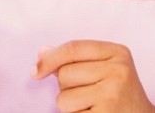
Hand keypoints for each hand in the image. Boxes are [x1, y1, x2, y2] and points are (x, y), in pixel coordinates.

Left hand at [33, 40, 154, 112]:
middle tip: (89, 93)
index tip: (36, 72)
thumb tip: (43, 53)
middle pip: (64, 74)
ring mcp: (113, 94)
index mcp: (117, 52)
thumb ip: (75, 58)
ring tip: (92, 105)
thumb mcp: (105, 67)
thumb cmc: (119, 92)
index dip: (49, 59)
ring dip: (70, 106)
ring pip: (63, 98)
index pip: (72, 48)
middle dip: (66, 87)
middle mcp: (118, 71)